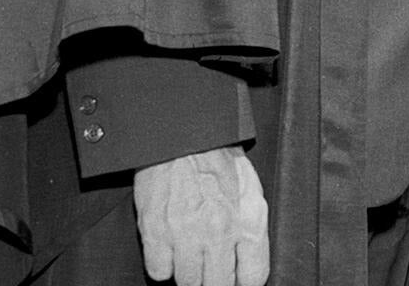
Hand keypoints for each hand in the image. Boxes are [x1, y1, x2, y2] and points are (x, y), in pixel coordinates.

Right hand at [132, 145, 269, 285]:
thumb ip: (253, 232)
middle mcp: (218, 232)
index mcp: (247, 222)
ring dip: (189, 272)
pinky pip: (158, 272)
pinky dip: (163, 265)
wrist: (185, 137)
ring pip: (187, 282)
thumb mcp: (252, 193)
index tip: (236, 278)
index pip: (253, 277)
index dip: (244, 282)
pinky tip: (170, 248)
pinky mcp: (155, 232)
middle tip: (211, 269)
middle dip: (215, 280)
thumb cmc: (219, 161)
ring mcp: (185, 234)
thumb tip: (250, 266)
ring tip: (190, 253)